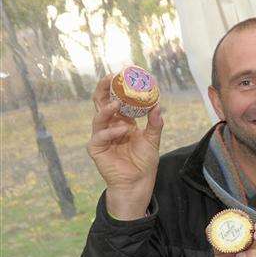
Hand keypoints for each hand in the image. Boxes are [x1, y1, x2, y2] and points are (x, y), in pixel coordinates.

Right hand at [86, 74, 163, 219]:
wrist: (138, 183)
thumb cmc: (144, 162)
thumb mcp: (153, 140)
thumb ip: (155, 124)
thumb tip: (157, 106)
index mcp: (123, 122)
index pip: (117, 100)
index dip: (119, 87)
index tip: (125, 74)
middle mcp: (110, 126)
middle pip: (101, 102)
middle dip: (104, 88)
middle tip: (110, 77)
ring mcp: (102, 136)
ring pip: (98, 117)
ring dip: (107, 109)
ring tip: (116, 103)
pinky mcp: (96, 149)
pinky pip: (100, 136)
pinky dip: (111, 132)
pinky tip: (122, 130)